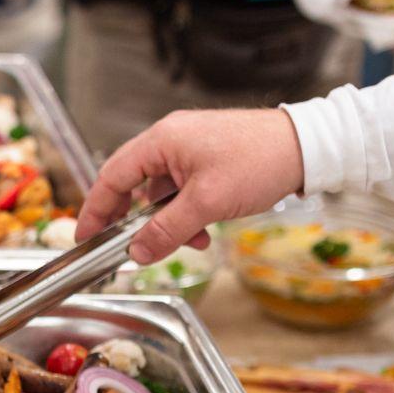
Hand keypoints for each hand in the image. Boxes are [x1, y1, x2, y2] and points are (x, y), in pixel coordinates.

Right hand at [76, 110, 305, 262]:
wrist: (308, 148)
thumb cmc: (259, 161)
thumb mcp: (207, 204)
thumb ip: (166, 230)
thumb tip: (136, 252)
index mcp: (161, 141)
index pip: (111, 177)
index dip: (95, 209)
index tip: (85, 236)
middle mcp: (171, 140)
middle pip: (133, 184)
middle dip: (134, 220)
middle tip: (128, 245)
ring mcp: (190, 148)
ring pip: (161, 192)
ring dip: (169, 222)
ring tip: (190, 242)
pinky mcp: (208, 158)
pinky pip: (183, 191)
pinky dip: (188, 214)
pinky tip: (205, 232)